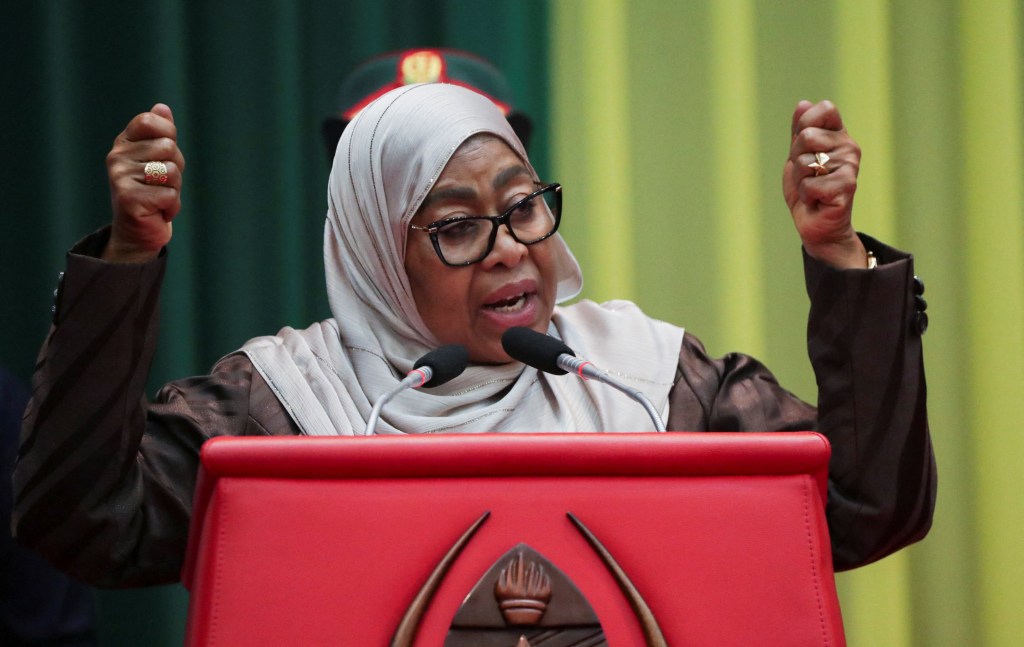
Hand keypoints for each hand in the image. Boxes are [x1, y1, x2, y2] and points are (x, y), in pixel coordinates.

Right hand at [103, 103, 184, 262]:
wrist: (139, 231)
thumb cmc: (153, 192)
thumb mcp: (159, 160)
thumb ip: (161, 134)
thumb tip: (162, 107)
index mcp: (124, 143)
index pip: (149, 120)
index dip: (168, 133)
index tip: (165, 153)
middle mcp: (117, 157)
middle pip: (168, 147)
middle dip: (176, 169)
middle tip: (162, 184)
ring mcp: (120, 177)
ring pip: (171, 171)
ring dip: (175, 189)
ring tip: (159, 198)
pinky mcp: (129, 199)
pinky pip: (169, 194)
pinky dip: (172, 206)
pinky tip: (158, 211)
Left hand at [782, 100, 866, 268]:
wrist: (816, 223)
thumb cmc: (808, 188)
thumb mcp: (798, 155)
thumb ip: (799, 130)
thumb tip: (802, 103)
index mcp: (839, 134)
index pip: (824, 108)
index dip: (804, 126)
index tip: (805, 147)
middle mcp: (849, 146)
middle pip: (806, 137)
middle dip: (797, 159)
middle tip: (807, 174)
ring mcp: (850, 166)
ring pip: (805, 162)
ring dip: (800, 179)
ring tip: (813, 188)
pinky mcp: (847, 187)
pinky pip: (810, 184)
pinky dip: (807, 195)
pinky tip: (818, 200)